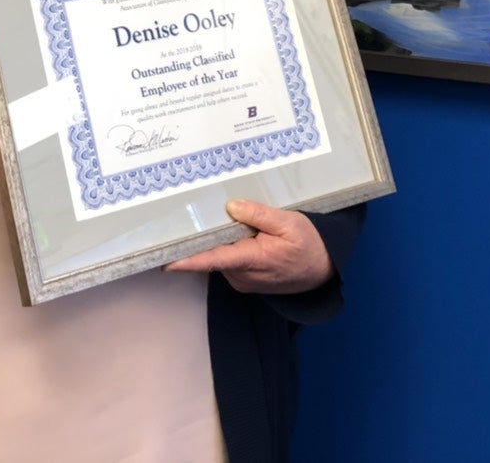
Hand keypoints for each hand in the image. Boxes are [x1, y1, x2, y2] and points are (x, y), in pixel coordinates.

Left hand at [164, 199, 332, 294]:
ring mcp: (242, 281)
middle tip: (192, 214)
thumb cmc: (307, 244)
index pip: (215, 259)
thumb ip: (259, 214)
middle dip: (203, 237)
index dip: (189, 261)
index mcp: (253, 259)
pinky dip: (228, 249)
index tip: (166, 261)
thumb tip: (230, 207)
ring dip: (219, 241)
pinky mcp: (243, 281)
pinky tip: (239, 235)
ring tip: (229, 221)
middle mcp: (243, 275)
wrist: (323, 269)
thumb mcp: (289, 222)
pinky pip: (227, 262)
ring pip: (219, 257)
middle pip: (212, 254)